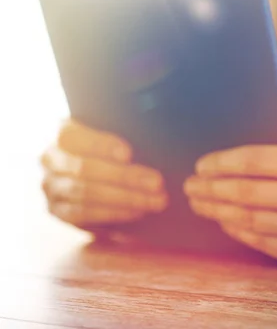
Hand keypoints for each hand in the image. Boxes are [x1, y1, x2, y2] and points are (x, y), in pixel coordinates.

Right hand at [41, 120, 167, 229]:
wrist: (93, 170)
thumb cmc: (110, 147)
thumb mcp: (113, 134)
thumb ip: (124, 133)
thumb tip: (152, 139)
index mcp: (62, 131)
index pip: (73, 136)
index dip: (100, 145)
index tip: (128, 153)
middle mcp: (50, 158)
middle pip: (84, 168)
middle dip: (124, 177)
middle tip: (157, 182)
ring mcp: (50, 186)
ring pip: (86, 194)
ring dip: (126, 198)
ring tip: (156, 200)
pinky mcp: (57, 210)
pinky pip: (84, 214)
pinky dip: (114, 213)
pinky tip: (138, 211)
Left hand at [184, 82, 276, 266]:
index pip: (258, 162)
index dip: (224, 163)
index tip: (202, 164)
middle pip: (248, 194)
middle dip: (211, 189)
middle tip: (189, 185)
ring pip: (251, 221)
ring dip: (218, 212)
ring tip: (198, 203)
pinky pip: (264, 243)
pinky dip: (239, 232)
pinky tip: (224, 221)